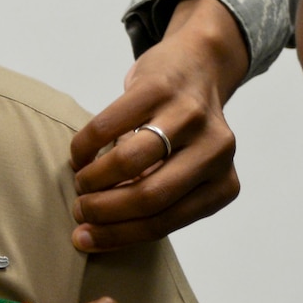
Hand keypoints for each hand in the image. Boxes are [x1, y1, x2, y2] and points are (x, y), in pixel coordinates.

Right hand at [70, 0, 250, 251]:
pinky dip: (86, 145)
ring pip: (130, 162)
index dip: (117, 236)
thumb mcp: (185, 173)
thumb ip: (156, 200)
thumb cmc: (184, 132)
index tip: (83, 239)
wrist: (199, 64)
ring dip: (94, 178)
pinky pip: (109, 125)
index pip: (164, 222)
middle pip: (149, 197)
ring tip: (81, 182)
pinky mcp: (160, 88)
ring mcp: (190, 115)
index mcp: (223, 184)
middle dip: (103, 211)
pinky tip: (79, 155)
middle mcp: (216, 151)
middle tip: (79, 210)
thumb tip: (96, 231)